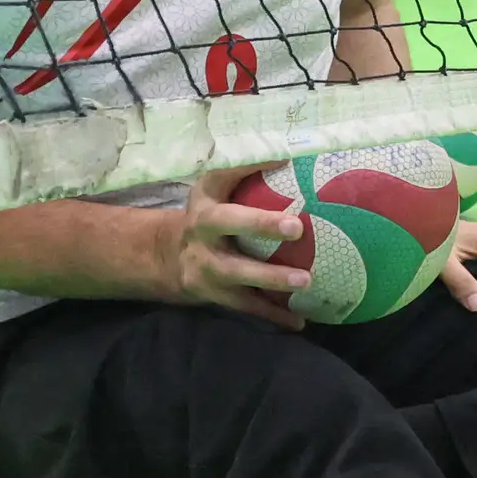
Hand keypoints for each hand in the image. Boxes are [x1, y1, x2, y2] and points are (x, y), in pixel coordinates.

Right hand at [171, 171, 310, 329]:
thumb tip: (288, 156)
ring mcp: (209, 273)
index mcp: (205, 211)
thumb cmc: (208, 213)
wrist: (169, 256)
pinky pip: (248, 307)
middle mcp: (203, 241)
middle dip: (260, 230)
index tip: (284, 172)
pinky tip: (300, 321)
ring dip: (272, 282)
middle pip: (228, 232)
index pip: (222, 190)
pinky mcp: (218, 297)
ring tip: (306, 281)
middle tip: (297, 228)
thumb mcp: (215, 188)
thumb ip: (245, 171)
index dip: (247, 181)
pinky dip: (274, 316)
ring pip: (239, 279)